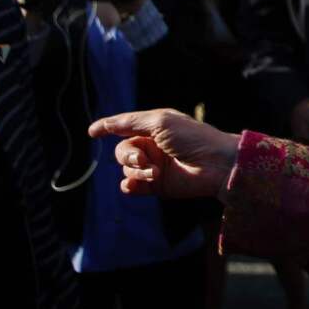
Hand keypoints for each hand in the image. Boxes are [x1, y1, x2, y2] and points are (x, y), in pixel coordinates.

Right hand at [88, 108, 239, 199]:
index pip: (125, 127)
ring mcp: (154, 166)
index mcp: (153, 127)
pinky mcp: (158, 186)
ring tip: (155, 172)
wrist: (216, 164)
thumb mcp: (160, 122)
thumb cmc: (192, 137)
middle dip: (128, 156)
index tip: (92, 132)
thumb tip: (105, 123)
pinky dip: (130, 185)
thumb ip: (131, 122)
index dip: (107, 128)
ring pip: (127, 170)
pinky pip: (132, 186)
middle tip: (143, 160)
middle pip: (122, 151)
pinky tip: (134, 185)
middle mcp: (152, 146)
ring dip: (136, 171)